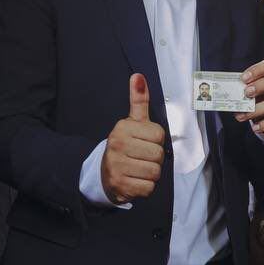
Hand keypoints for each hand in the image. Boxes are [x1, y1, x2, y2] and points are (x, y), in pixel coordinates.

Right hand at [100, 73, 165, 203]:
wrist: (104, 173)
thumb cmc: (125, 145)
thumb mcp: (131, 122)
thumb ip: (138, 100)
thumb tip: (138, 76)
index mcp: (122, 128)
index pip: (159, 136)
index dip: (156, 141)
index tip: (143, 142)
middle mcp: (117, 146)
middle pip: (158, 155)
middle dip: (154, 158)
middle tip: (141, 157)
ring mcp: (117, 167)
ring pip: (155, 172)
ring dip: (151, 173)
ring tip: (138, 168)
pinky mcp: (120, 186)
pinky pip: (149, 188)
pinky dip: (145, 187)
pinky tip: (135, 180)